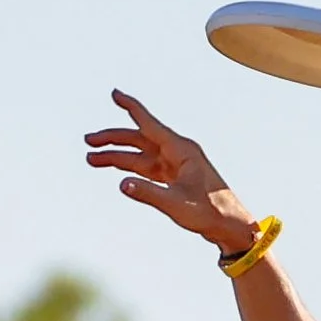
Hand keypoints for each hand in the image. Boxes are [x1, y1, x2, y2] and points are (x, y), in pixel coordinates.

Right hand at [83, 94, 260, 254]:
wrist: (231, 227)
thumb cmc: (211, 213)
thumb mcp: (177, 205)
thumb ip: (148, 193)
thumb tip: (122, 183)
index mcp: (181, 150)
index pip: (149, 124)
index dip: (130, 107)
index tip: (115, 93)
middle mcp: (178, 153)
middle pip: (139, 139)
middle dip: (113, 139)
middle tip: (89, 142)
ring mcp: (177, 166)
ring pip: (140, 155)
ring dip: (117, 157)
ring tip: (92, 159)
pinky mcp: (176, 179)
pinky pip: (148, 168)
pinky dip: (132, 169)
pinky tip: (117, 172)